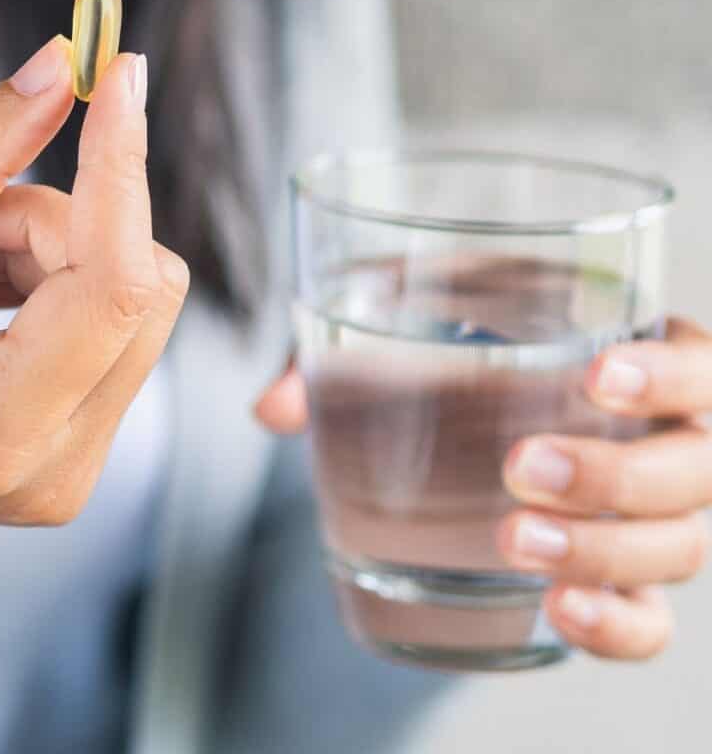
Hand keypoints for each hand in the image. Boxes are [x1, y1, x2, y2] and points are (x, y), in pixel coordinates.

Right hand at [0, 38, 188, 527]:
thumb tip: (61, 72)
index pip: (113, 285)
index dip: (121, 169)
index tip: (121, 77)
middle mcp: (59, 468)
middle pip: (137, 287)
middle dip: (59, 222)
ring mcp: (75, 461)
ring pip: (128, 297)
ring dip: (49, 249)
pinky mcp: (77, 438)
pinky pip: (109, 323)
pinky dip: (51, 277)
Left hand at [255, 322, 711, 660]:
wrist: (465, 405)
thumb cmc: (455, 341)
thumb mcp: (405, 317)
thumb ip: (346, 348)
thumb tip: (273, 410)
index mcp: (635, 353)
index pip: (701, 365)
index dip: (671, 375)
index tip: (597, 374)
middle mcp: (664, 437)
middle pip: (694, 469)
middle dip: (614, 473)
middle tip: (520, 468)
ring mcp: (650, 514)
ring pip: (678, 546)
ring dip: (604, 550)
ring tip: (514, 542)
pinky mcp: (617, 573)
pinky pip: (651, 617)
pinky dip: (616, 625)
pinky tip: (560, 612)